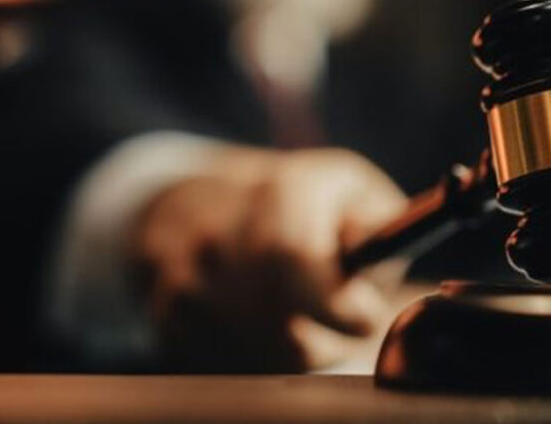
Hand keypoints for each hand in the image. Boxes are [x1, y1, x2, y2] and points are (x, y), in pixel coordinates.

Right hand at [130, 146, 407, 371]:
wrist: (203, 201)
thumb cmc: (301, 205)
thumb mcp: (352, 193)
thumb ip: (380, 223)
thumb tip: (383, 246)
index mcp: (279, 191)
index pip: (292, 255)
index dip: (336, 305)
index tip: (364, 317)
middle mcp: (220, 226)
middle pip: (275, 320)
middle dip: (322, 341)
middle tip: (341, 327)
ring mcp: (185, 270)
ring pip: (253, 350)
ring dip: (292, 352)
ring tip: (305, 321)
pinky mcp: (166, 310)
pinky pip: (224, 359)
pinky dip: (256, 355)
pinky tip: (265, 325)